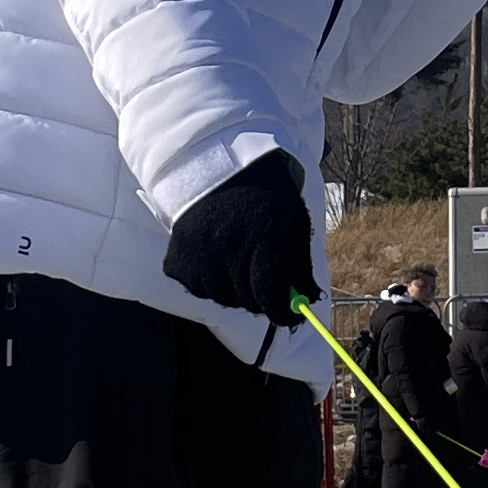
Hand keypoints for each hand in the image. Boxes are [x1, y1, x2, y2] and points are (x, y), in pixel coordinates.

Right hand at [162, 149, 318, 325]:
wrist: (218, 172)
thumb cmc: (264, 199)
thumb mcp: (293, 222)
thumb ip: (301, 264)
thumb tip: (311, 298)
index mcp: (262, 235)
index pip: (270, 293)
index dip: (283, 312)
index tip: (290, 315)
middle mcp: (227, 247)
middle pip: (248, 301)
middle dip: (261, 299)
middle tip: (265, 285)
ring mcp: (198, 255)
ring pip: (222, 298)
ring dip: (234, 291)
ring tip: (237, 262)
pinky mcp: (176, 260)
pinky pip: (197, 290)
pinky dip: (208, 283)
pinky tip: (215, 258)